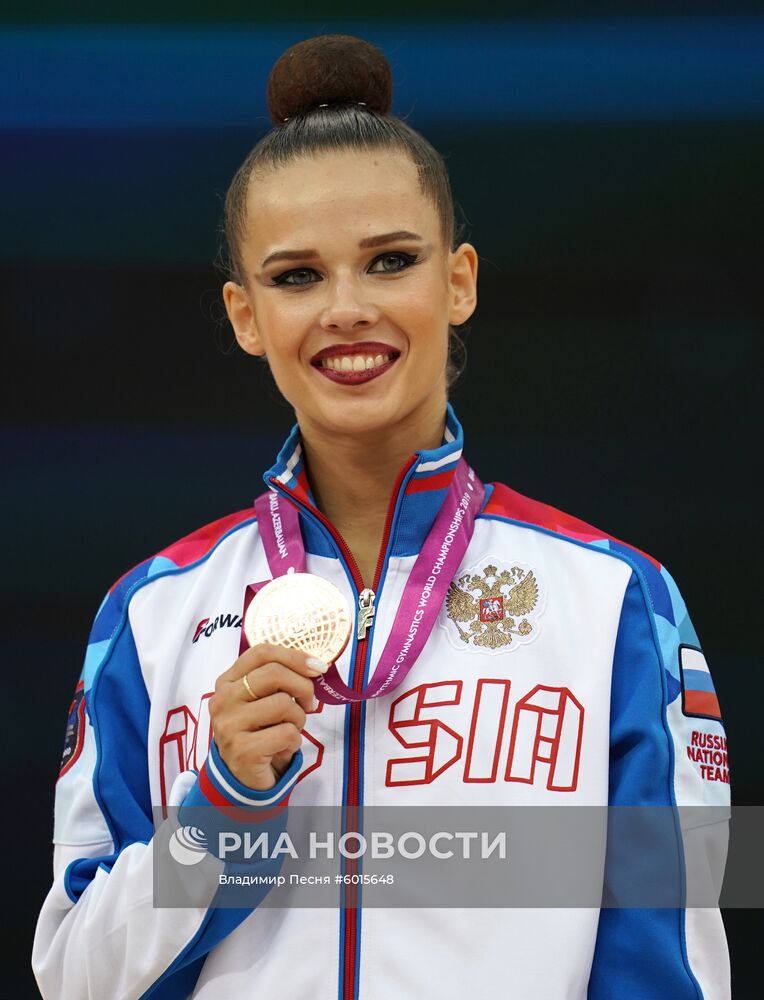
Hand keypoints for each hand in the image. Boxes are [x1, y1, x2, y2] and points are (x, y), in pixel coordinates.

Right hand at [209, 643, 328, 790]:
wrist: (243, 778)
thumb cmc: (259, 731)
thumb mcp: (262, 700)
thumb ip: (279, 679)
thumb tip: (315, 665)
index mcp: (227, 681)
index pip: (261, 653)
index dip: (294, 656)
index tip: (318, 667)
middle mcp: (223, 700)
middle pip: (274, 674)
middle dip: (303, 687)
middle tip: (309, 703)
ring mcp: (229, 725)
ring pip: (283, 704)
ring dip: (298, 719)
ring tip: (289, 730)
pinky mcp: (243, 750)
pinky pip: (287, 733)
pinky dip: (294, 741)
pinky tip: (281, 748)